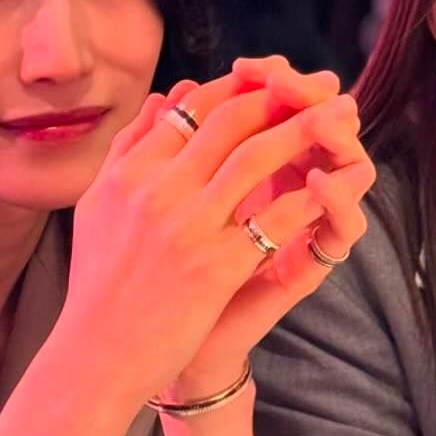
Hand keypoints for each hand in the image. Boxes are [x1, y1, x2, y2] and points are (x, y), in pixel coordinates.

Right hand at [54, 59, 368, 410]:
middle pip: (229, 122)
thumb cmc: (98, 282)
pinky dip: (306, 197)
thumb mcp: (100, 204)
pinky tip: (330, 185)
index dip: (239, 87)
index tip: (271, 80)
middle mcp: (156, 190)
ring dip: (304, 131)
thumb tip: (165, 98)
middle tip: (318, 88)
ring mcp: (187, 227)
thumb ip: (130, 147)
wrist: (97, 355)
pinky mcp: (214, 267)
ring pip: (256, 158)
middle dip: (281, 97)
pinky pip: (273, 219)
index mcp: (130, 172)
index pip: (192, 109)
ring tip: (339, 119)